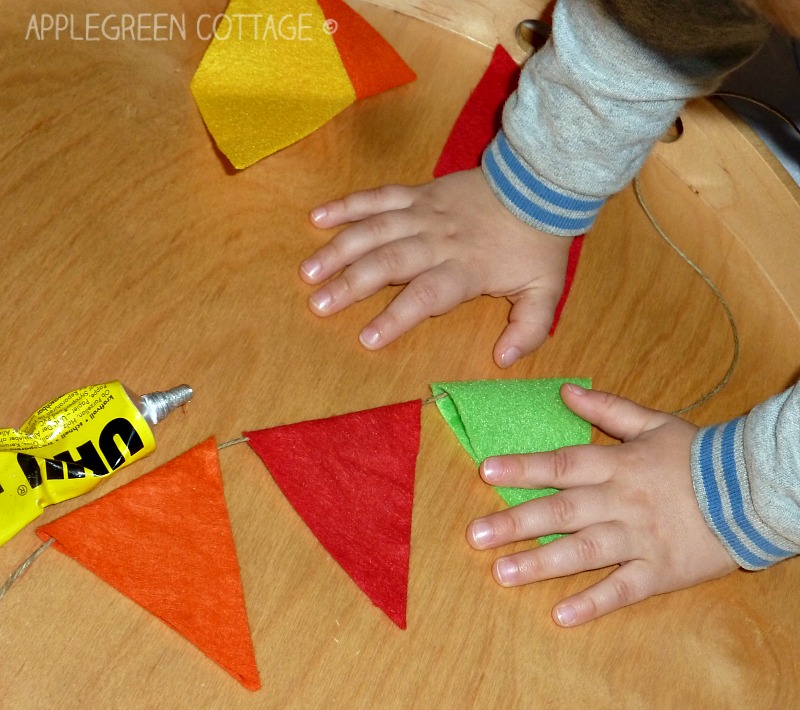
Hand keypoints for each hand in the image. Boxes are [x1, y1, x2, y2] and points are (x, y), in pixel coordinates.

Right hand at [300, 169, 572, 367]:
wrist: (539, 183)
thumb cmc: (537, 243)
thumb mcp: (546, 291)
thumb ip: (530, 328)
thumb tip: (504, 360)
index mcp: (465, 269)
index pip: (425, 295)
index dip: (395, 317)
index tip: (366, 338)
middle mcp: (438, 241)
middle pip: (387, 263)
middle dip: (350, 284)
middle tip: (318, 305)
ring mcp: (424, 214)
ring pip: (374, 230)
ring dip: (339, 250)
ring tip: (307, 271)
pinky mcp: (418, 193)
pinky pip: (378, 197)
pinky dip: (347, 206)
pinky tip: (317, 218)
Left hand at [466, 384, 737, 625]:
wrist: (755, 490)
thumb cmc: (698, 454)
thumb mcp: (654, 422)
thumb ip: (607, 408)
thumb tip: (565, 390)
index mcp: (618, 465)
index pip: (562, 464)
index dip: (523, 468)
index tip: (485, 472)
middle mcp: (621, 502)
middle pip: (562, 513)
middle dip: (516, 523)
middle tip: (475, 535)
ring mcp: (640, 539)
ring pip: (584, 552)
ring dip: (541, 564)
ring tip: (501, 573)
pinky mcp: (660, 571)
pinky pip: (623, 589)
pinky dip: (593, 602)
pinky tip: (561, 614)